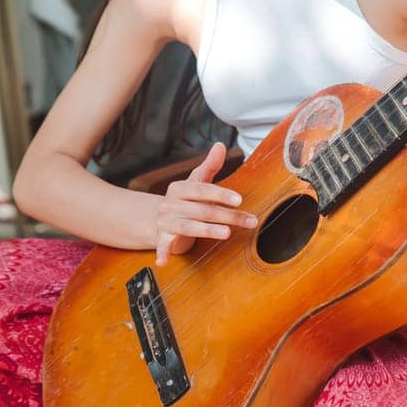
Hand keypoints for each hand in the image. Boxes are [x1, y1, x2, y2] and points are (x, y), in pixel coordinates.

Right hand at [152, 144, 255, 263]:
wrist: (157, 220)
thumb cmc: (185, 200)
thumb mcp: (196, 182)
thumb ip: (210, 165)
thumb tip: (220, 144)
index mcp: (180, 188)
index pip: (202, 189)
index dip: (220, 194)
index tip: (239, 200)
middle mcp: (171, 204)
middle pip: (202, 210)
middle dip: (227, 216)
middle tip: (249, 221)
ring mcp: (166, 222)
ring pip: (189, 226)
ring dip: (208, 230)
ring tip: (226, 234)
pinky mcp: (162, 238)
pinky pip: (162, 246)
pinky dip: (162, 253)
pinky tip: (164, 262)